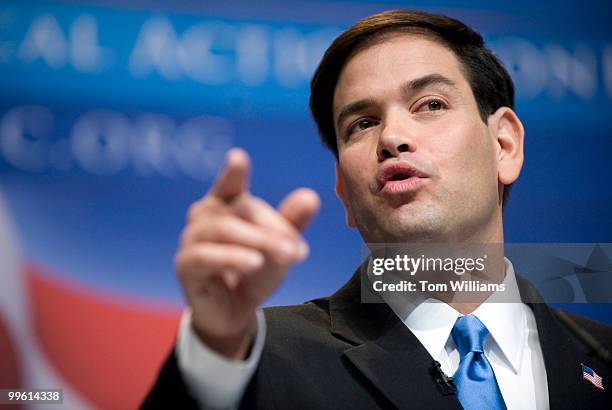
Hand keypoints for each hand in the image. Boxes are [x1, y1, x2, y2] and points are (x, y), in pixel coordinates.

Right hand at [175, 148, 319, 358]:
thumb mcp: (279, 248)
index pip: (229, 185)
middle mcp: (205, 217)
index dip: (233, 172)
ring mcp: (192, 239)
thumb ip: (292, 224)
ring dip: (257, 241)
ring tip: (284, 255)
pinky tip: (254, 262)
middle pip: (240, 209)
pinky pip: (204, 256)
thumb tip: (311, 196)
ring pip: (223, 230)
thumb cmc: (255, 272)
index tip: (237, 158)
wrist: (235, 312)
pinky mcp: (185, 265)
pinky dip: (232, 257)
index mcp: (227, 206)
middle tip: (296, 249)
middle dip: (272, 228)